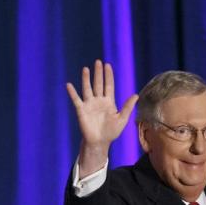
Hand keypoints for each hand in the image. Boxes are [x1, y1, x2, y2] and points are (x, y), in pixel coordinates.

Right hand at [65, 59, 138, 173]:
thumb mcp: (122, 119)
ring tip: (85, 69)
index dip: (108, 76)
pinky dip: (72, 93)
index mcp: (109, 102)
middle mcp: (98, 101)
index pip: (109, 85)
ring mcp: (89, 105)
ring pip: (87, 89)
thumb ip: (128, 107)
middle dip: (98, 73)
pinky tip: (69, 85)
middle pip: (98, 84)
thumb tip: (136, 95)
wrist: (100, 142)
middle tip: (98, 62)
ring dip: (86, 79)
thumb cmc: (111, 132)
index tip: (108, 65)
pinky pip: (76, 100)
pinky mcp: (81, 110)